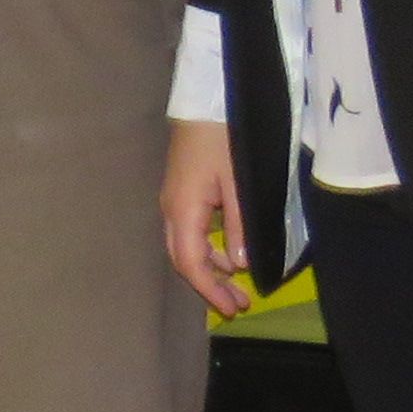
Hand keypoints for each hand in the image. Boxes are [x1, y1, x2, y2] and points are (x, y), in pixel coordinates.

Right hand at [161, 118, 255, 316]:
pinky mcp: (182, 192)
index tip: (232, 310)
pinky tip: (230, 254)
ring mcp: (174, 200)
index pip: (191, 263)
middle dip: (209, 286)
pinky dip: (209, 250)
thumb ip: (240, 226)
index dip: (210, 290)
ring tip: (237, 286)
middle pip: (183, 259)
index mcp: (183, 210)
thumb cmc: (224, 139)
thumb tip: (240, 266)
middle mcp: (171, 210)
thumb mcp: (240, 183)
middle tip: (238, 306)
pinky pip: (191, 232)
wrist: (206, 101)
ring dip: (211, 269)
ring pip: (186, 247)